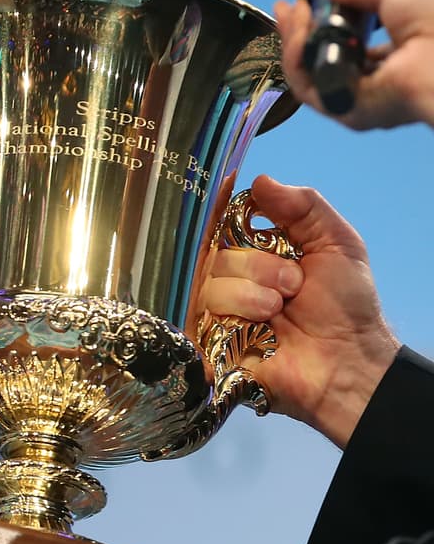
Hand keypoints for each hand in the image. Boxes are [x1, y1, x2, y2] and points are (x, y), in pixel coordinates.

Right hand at [199, 174, 398, 446]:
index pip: (220, 225)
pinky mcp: (206, 344)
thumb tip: (259, 179)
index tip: (247, 224)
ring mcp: (216, 312)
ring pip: (207, 286)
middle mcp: (230, 279)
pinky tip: (254, 332)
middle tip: (291, 288)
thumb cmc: (346, 306)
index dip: (226, 221)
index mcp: (254, 251)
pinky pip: (196, 322)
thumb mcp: (338, 244)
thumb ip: (305, 206)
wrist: (347, 363)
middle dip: (258, 267)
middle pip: (213, 254)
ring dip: (250, 297)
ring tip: (278, 314)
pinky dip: (229, 322)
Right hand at [274, 0, 433, 129]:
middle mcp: (368, 86)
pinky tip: (297, 33)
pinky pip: (307, 87)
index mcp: (386, 63)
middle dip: (297, 35)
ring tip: (291, 15)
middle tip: (285, 9)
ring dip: (293, 43)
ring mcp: (354, 102)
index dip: (318, 27)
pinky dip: (296, 58)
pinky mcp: (343, 111)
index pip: (340, 50)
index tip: (301, 5)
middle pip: (318, 64)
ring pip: (307, 76)